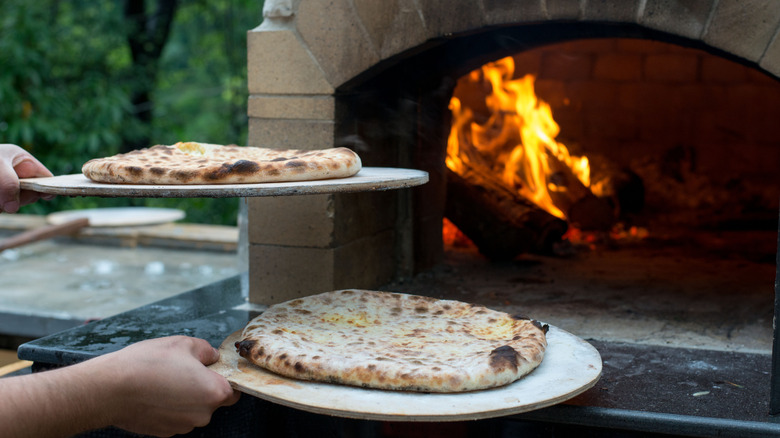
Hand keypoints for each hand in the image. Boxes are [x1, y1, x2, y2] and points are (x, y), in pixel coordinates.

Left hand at [0, 143, 53, 212]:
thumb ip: (8, 184)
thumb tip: (12, 207)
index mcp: (23, 162)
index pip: (45, 178)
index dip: (49, 187)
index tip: (46, 196)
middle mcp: (17, 175)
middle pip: (31, 193)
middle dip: (19, 198)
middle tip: (5, 197)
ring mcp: (7, 188)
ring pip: (14, 203)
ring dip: (4, 203)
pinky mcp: (0, 198)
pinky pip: (4, 206)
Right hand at [94, 336, 240, 436]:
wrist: (110, 389)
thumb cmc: (148, 364)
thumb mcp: (184, 344)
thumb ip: (206, 351)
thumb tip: (212, 357)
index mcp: (214, 392)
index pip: (234, 390)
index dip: (223, 378)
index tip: (211, 369)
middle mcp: (202, 414)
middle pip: (212, 400)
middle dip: (201, 386)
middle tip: (182, 369)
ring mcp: (182, 426)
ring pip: (192, 409)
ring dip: (184, 397)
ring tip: (163, 379)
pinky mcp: (164, 432)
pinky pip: (174, 417)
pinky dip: (168, 407)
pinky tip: (154, 393)